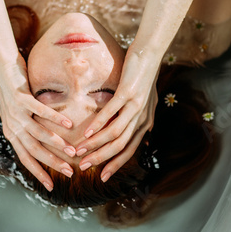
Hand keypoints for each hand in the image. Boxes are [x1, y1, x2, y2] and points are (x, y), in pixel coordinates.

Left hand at [0, 57, 75, 191]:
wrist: (1, 68)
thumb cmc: (13, 92)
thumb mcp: (16, 115)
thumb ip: (27, 129)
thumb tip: (43, 142)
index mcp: (12, 133)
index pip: (25, 159)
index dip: (38, 173)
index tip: (51, 186)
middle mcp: (13, 126)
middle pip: (33, 151)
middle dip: (52, 163)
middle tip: (69, 172)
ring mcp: (16, 113)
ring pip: (38, 134)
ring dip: (57, 144)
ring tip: (72, 151)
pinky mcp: (21, 98)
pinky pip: (40, 111)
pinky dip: (55, 119)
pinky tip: (69, 124)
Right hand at [75, 49, 160, 181]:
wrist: (150, 55)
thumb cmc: (143, 78)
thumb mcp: (144, 102)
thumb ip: (136, 119)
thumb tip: (131, 133)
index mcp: (145, 123)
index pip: (130, 150)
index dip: (115, 164)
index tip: (101, 176)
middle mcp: (142, 119)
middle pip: (120, 146)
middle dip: (101, 158)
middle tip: (83, 167)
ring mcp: (136, 106)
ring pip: (114, 133)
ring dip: (95, 144)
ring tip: (80, 150)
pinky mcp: (128, 93)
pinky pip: (111, 113)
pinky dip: (97, 124)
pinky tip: (86, 132)